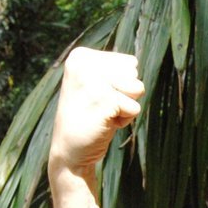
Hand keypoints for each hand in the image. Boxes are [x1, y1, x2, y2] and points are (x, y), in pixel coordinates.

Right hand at [50, 47, 144, 171]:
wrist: (70, 150)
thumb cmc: (88, 116)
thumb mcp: (95, 83)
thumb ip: (114, 68)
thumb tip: (133, 63)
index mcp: (80, 56)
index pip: (129, 63)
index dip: (122, 83)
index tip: (99, 96)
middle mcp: (83, 64)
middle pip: (134, 74)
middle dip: (126, 94)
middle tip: (101, 107)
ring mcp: (93, 82)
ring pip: (138, 88)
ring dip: (126, 106)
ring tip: (103, 113)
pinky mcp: (104, 101)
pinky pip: (135, 108)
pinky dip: (125, 120)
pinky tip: (104, 124)